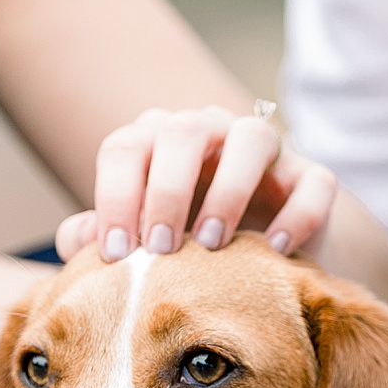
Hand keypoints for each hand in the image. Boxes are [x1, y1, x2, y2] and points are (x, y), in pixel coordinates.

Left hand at [53, 106, 338, 262]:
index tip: (114, 254)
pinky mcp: (310, 175)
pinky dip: (298, 213)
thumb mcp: (137, 241)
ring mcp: (263, 148)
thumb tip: (75, 238)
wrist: (257, 256)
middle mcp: (208, 130)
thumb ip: (99, 236)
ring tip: (211, 244)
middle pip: (182, 133)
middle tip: (158, 250)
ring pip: (252, 138)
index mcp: (155, 141)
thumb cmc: (179, 245)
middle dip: (166, 192)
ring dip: (228, 191)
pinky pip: (312, 180)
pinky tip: (277, 251)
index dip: (113, 197)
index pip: (124, 148)